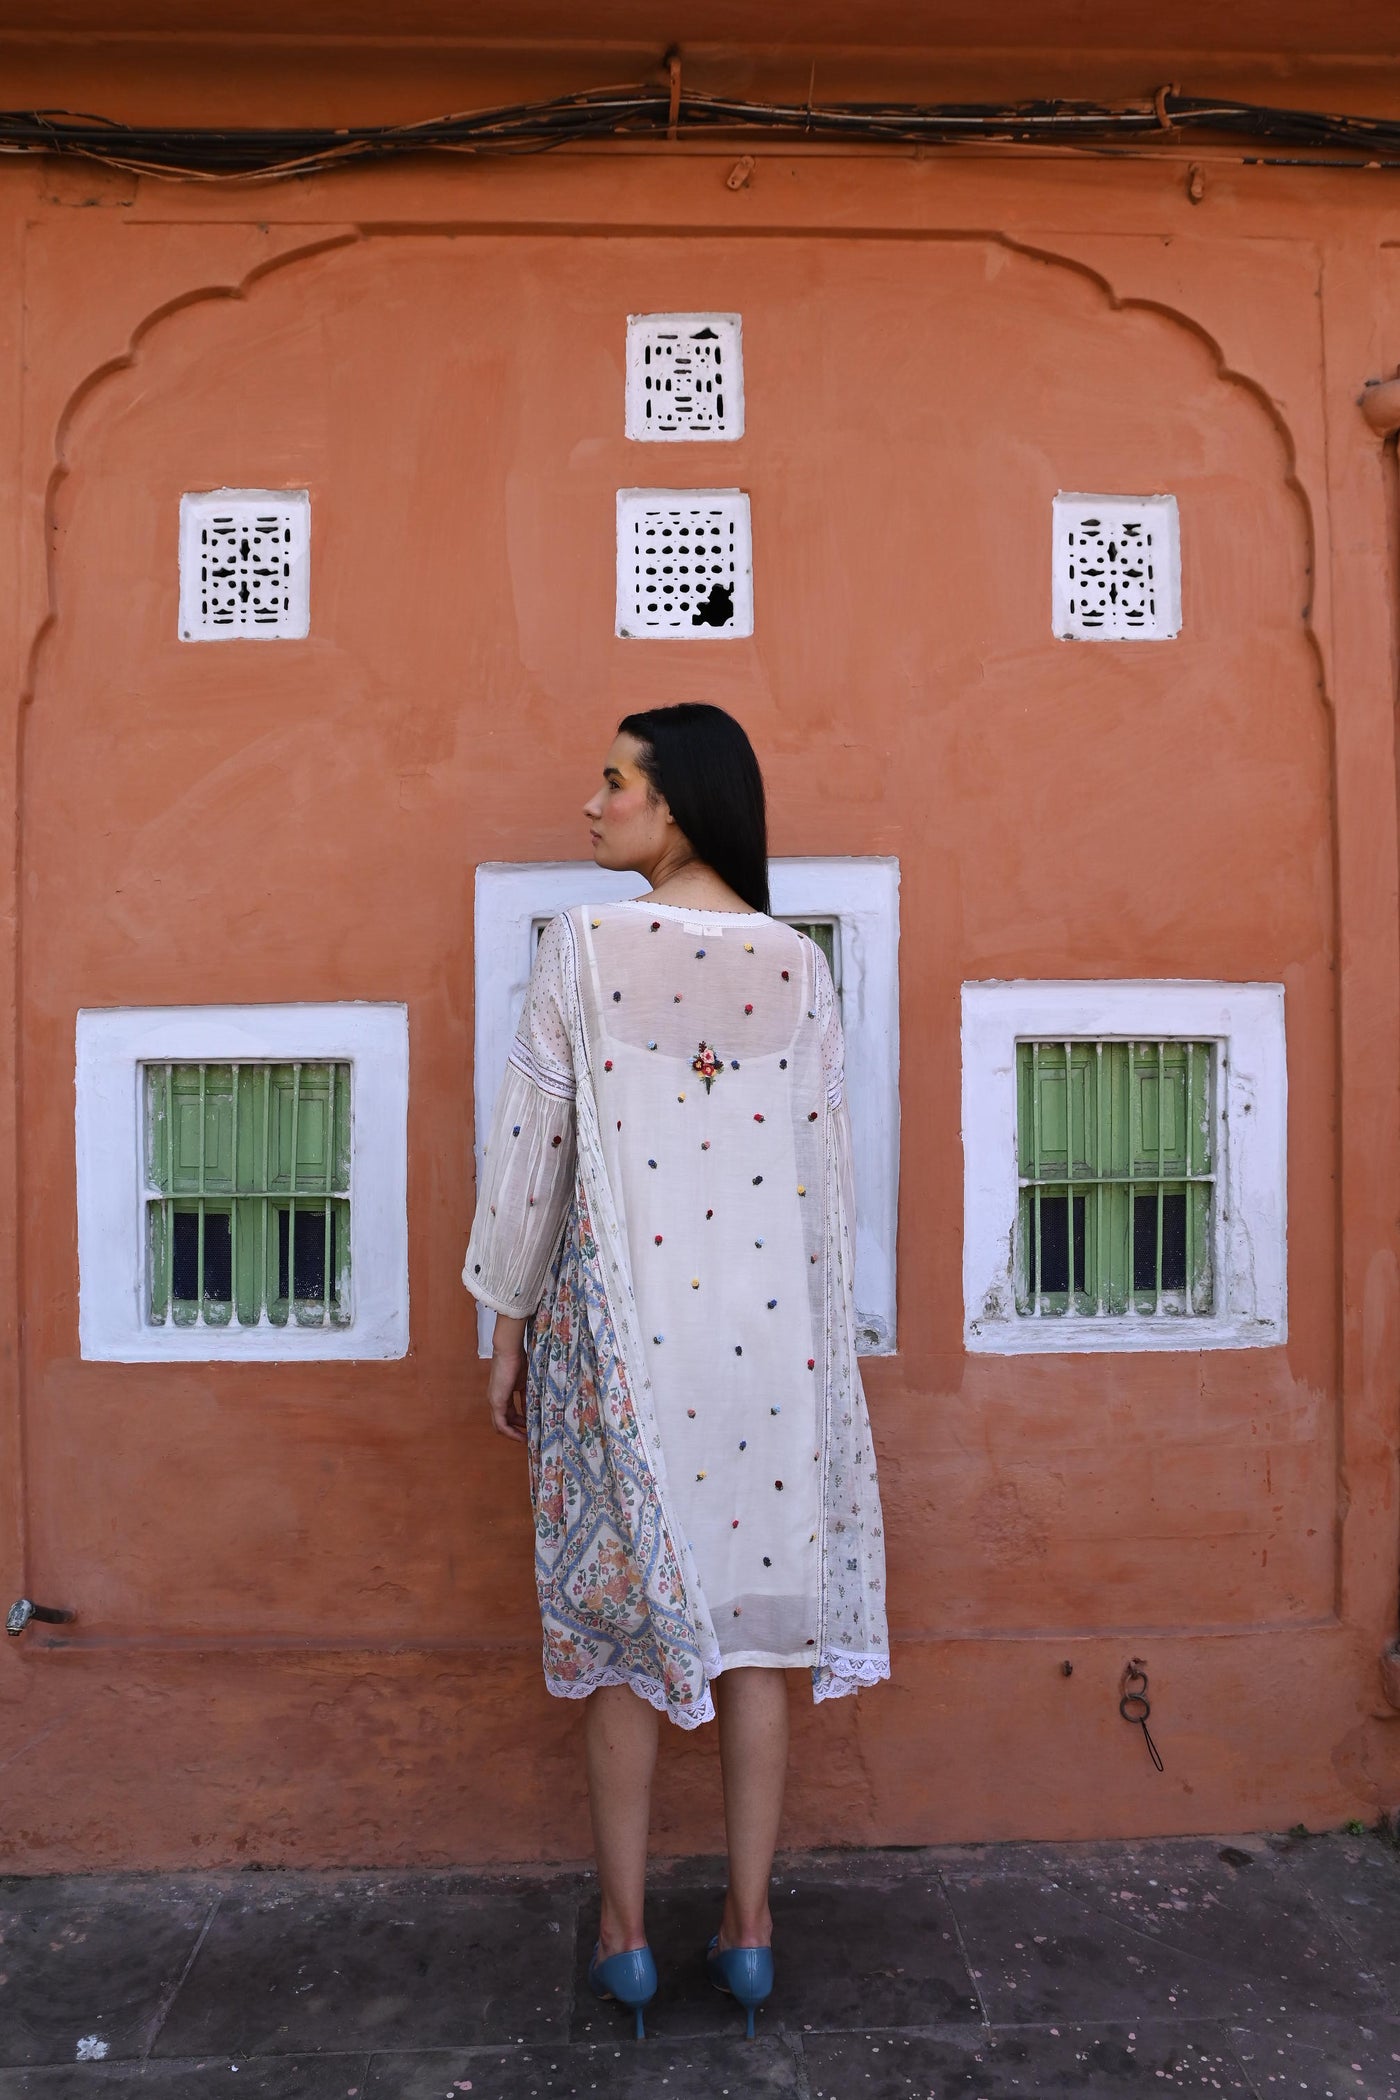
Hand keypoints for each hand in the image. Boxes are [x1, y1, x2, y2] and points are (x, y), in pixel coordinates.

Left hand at [487, 1321, 527, 1441]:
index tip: (531, 1428)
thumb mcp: (525, 1383)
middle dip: (516, 1431)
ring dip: (513, 1434)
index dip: (519, 1423)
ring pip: (500, 1426)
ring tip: (526, 1439)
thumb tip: (534, 1409)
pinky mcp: (496, 1402)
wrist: (510, 1351)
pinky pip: (501, 1423)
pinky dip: (510, 1431)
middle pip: (504, 1422)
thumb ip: (528, 1396)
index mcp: (502, 1394)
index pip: (509, 1414)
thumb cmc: (518, 1361)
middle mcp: (495, 1400)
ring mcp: (494, 1401)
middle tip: (530, 1437)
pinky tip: (521, 1436)